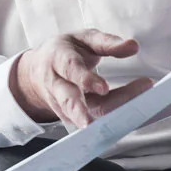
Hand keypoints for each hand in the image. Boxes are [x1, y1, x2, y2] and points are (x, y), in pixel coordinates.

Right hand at [10, 29, 156, 128]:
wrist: (38, 70)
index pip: (71, 69)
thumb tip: (133, 46)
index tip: (104, 87)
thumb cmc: (65, 52)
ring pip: (76, 116)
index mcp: (59, 59)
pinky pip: (87, 123)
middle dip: (79, 112)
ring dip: (92, 125)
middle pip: (68, 100)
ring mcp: (61, 104)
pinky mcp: (68, 117)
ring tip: (107, 131)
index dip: (86, 79)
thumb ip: (107, 43)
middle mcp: (57, 84)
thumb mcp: (83, 39)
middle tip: (92, 123)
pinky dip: (105, 126)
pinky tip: (124, 124)